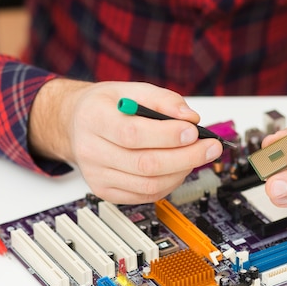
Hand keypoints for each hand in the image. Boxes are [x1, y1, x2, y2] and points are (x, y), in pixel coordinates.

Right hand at [29, 79, 222, 203]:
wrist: (76, 125)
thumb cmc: (105, 107)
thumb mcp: (131, 89)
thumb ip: (163, 100)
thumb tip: (191, 118)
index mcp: (94, 119)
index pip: (133, 133)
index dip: (167, 136)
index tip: (194, 131)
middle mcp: (91, 151)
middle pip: (145, 164)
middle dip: (185, 157)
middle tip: (210, 147)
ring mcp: (97, 176)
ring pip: (148, 184)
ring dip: (181, 172)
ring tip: (197, 156)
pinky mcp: (106, 192)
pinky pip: (145, 195)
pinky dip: (169, 184)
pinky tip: (179, 169)